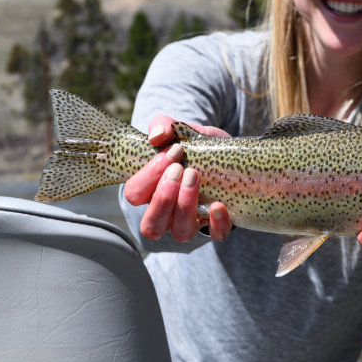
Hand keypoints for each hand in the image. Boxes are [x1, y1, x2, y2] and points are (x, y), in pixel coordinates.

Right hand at [123, 114, 232, 241]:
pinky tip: (218, 205)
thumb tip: (157, 135)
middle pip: (151, 224)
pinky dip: (217, 223)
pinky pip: (216, 235)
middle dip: (163, 197)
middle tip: (181, 169)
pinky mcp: (217, 225)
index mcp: (150, 192)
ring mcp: (191, 222)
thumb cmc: (195, 146)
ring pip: (180, 232)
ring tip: (195, 176)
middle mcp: (166, 213)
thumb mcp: (180, 132)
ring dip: (185, 206)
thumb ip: (164, 126)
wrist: (227, 156)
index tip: (174, 150)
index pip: (134, 194)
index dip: (150, 174)